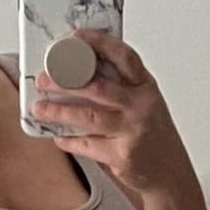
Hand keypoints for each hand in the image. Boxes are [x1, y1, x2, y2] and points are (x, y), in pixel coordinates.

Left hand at [29, 28, 190, 198]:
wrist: (170, 173)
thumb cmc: (152, 135)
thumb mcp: (145, 103)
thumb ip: (121, 88)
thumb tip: (81, 74)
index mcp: (145, 86)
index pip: (123, 56)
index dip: (99, 43)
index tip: (75, 37)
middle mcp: (141, 105)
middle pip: (98, 87)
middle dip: (65, 81)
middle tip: (43, 79)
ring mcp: (132, 131)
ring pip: (88, 117)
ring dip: (59, 112)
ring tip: (39, 108)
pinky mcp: (122, 155)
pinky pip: (88, 146)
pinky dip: (70, 142)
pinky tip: (58, 137)